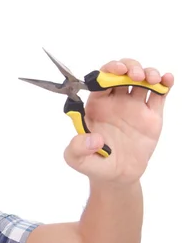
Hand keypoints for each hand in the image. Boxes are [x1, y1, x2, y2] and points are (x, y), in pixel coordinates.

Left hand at [63, 58, 173, 184]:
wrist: (116, 177)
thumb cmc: (93, 163)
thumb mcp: (75, 159)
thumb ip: (76, 148)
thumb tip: (93, 139)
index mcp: (96, 105)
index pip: (101, 79)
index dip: (109, 70)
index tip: (117, 70)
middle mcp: (115, 102)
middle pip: (123, 73)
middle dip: (130, 66)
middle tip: (134, 75)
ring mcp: (134, 107)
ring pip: (143, 80)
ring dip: (148, 72)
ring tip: (151, 80)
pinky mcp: (151, 116)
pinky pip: (159, 95)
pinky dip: (165, 83)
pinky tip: (166, 80)